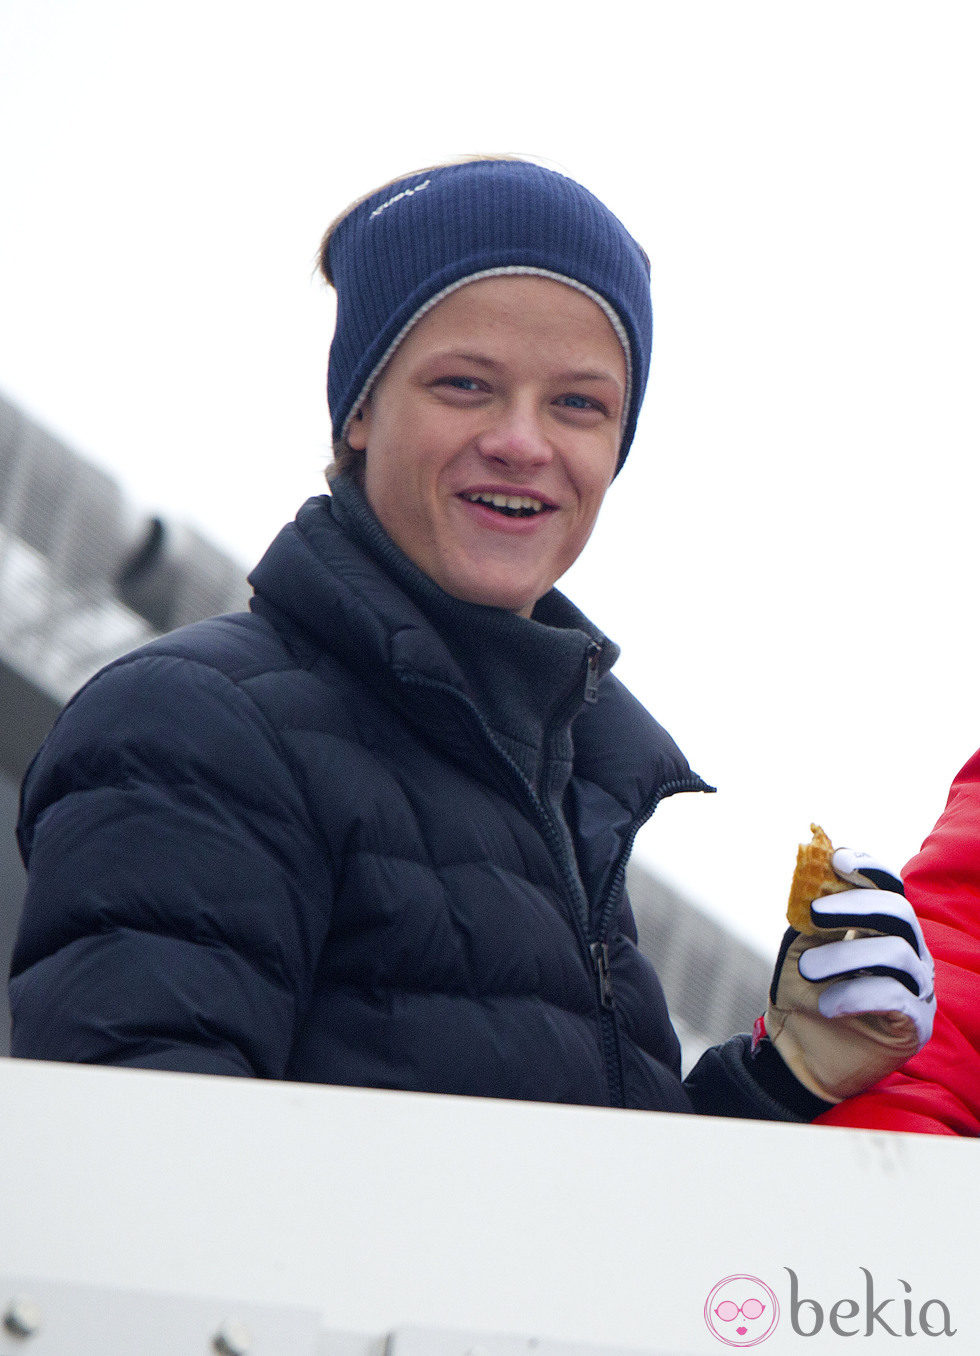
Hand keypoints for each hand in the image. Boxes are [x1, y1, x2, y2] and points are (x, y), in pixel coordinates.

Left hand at [761, 847, 935, 1102]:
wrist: (797, 1052)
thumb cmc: (802, 993)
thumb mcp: (802, 946)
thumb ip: (813, 915)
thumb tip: (815, 871)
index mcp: (883, 929)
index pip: (890, 888)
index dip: (869, 869)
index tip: (838, 861)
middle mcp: (909, 953)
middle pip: (898, 913)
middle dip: (855, 905)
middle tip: (814, 913)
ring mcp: (917, 988)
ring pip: (896, 954)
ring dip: (846, 955)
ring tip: (807, 969)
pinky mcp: (915, 1025)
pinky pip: (897, 998)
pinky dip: (858, 994)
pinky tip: (828, 1004)